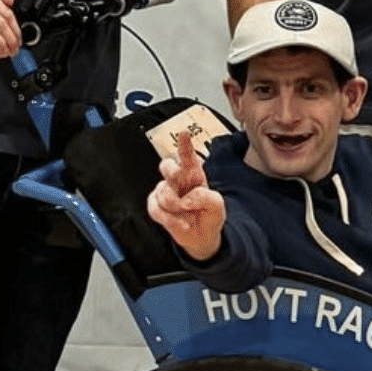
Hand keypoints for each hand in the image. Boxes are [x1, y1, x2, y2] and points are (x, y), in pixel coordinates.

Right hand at [147, 130, 225, 260]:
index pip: (189, 157)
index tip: (184, 133)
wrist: (201, 236)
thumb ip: (205, 197)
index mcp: (195, 175)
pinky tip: (178, 221)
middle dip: (171, 173)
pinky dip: (167, 218)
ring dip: (175, 207)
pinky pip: (155, 208)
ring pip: (163, 192)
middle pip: (167, 165)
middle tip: (180, 184)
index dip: (185, 145)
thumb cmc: (209, 216)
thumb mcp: (216, 206)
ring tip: (187, 214)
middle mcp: (179, 180)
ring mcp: (166, 192)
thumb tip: (187, 199)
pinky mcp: (156, 205)